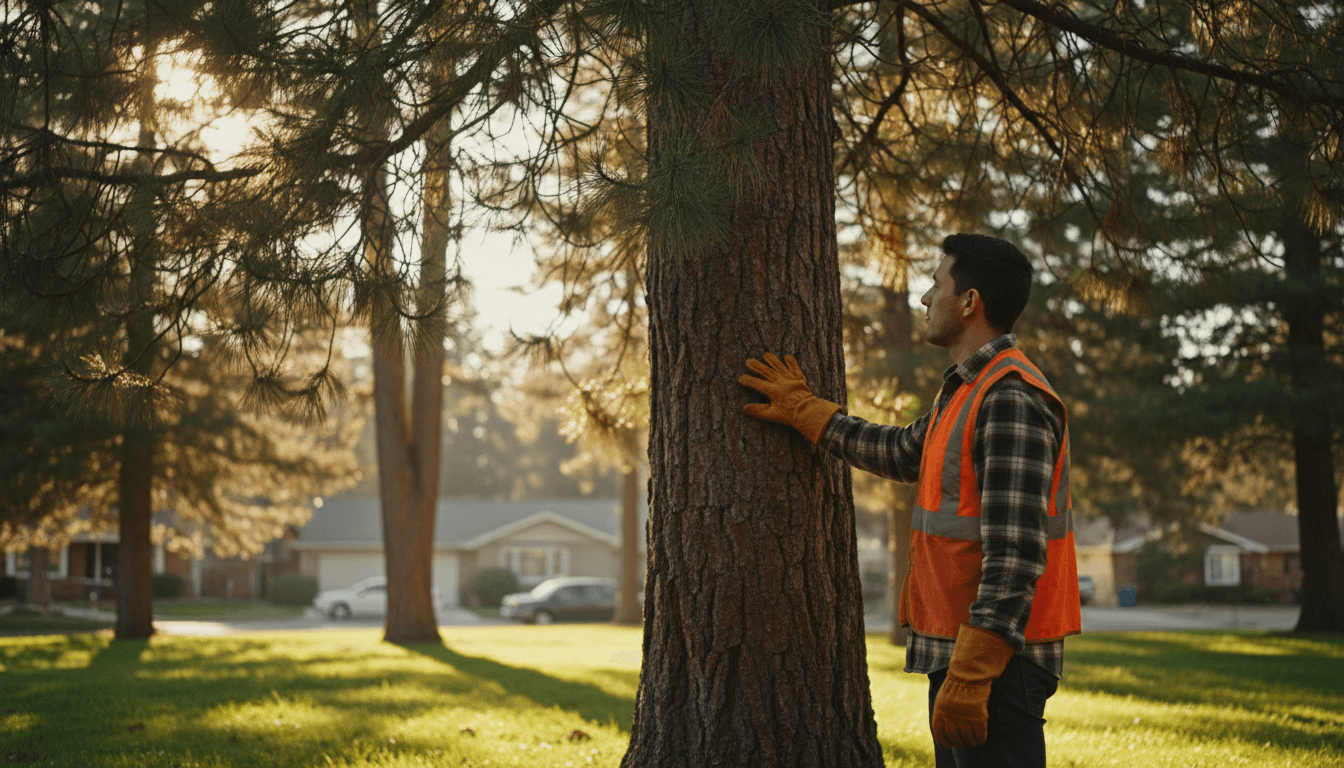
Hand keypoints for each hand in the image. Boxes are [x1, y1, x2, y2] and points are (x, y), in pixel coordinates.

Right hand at [738, 352, 840, 443]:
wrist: (808, 412)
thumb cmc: (790, 415)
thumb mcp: (772, 415)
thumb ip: (758, 411)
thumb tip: (744, 408)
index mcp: (773, 391)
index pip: (757, 384)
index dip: (748, 380)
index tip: (740, 378)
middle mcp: (781, 382)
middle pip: (766, 372)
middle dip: (756, 366)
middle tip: (748, 361)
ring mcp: (791, 379)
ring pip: (779, 367)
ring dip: (772, 360)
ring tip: (765, 354)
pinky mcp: (800, 379)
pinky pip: (795, 368)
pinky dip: (791, 362)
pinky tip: (787, 356)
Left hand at [930, 624, 1016, 749]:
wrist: (969, 672)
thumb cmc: (956, 684)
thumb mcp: (943, 697)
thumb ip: (943, 713)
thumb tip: (944, 728)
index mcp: (940, 712)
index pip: (939, 734)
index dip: (944, 742)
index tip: (948, 746)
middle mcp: (951, 716)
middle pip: (955, 738)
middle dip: (960, 743)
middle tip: (965, 743)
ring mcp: (965, 717)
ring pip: (968, 739)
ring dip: (971, 743)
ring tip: (974, 742)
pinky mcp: (979, 716)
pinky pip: (980, 734)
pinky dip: (981, 739)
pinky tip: (981, 739)